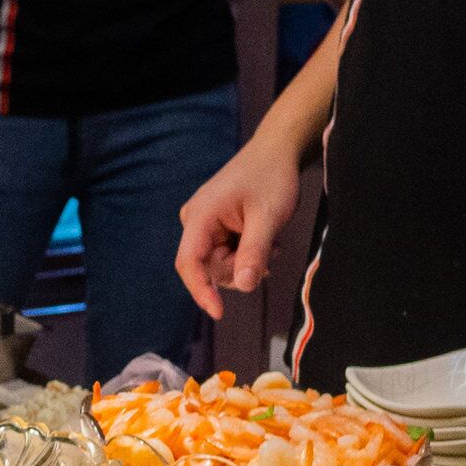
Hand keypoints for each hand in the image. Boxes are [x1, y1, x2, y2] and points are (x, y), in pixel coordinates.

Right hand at [174, 143, 301, 319]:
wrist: (276, 153)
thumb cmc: (271, 178)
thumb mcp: (268, 218)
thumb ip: (254, 252)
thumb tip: (244, 286)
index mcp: (200, 216)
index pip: (189, 263)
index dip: (201, 291)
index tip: (219, 313)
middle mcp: (194, 221)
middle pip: (207, 267)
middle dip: (238, 269)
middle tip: (268, 254)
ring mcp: (203, 223)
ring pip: (218, 264)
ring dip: (245, 262)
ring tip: (269, 243)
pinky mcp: (213, 225)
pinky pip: (224, 253)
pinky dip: (245, 254)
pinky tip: (263, 239)